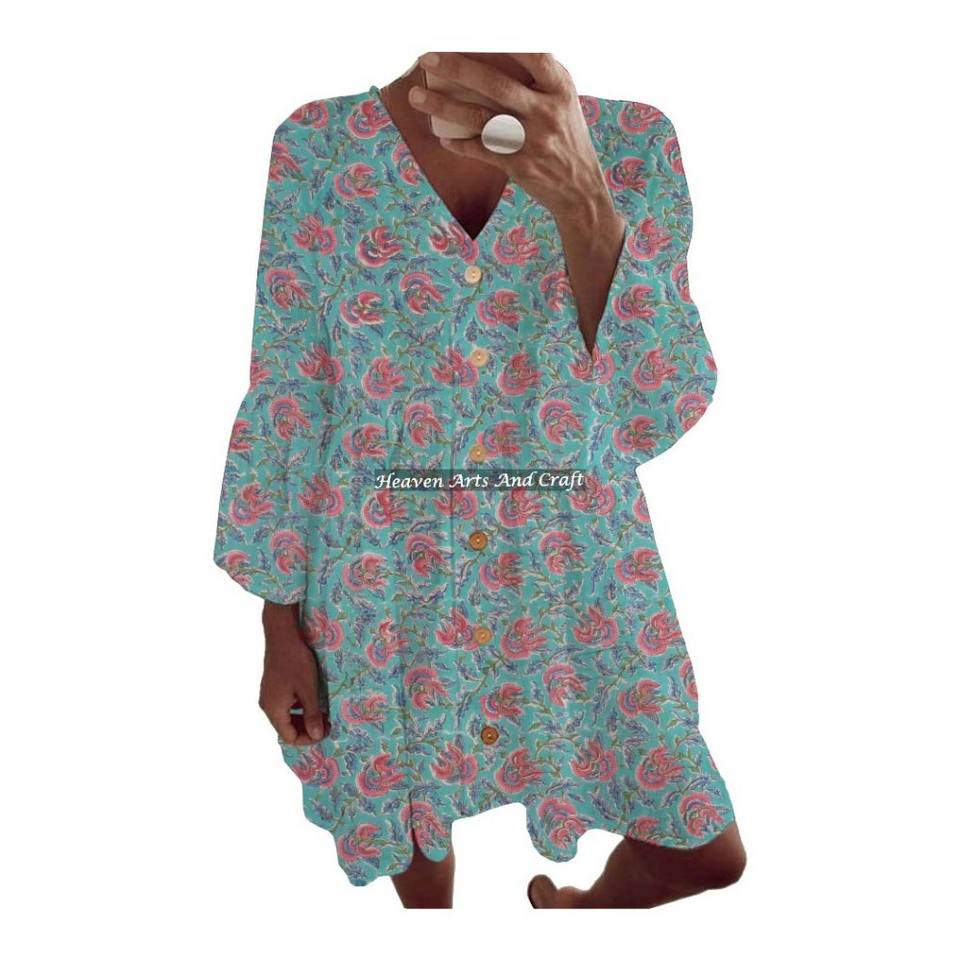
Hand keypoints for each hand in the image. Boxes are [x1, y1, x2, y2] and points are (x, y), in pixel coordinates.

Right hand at [259, 601, 329, 745]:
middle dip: (307, 728)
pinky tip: (312, 700)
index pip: (289, 737)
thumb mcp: (308, 690)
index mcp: (274, 710)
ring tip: (322, 712)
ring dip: (303, 717)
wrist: (282, 636)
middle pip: (286, 728)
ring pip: (286, 716)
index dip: (308, 738)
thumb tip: (316, 736)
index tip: (325, 731)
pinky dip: (298, 707)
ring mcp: (269, 695)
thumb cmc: (296, 662)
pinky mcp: (272, 686)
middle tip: (327, 722)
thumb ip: (312, 715)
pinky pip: (285, 705)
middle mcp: (268, 706)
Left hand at [411, 52, 613, 221]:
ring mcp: (532, 140)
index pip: (533, 54)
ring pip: (481, 118)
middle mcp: (547, 111)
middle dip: (458, 68)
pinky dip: (460, 144)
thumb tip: (505, 53)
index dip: (504, 39)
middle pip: (496, 84)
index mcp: (560, 88)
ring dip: (444, 105)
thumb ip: (541, 80)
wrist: (580, 190)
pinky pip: (482, 150)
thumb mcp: (564, 103)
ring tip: (416, 96)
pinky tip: (443, 137)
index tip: (470, 29)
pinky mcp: (520, 165)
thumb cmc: (567, 140)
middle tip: (428, 58)